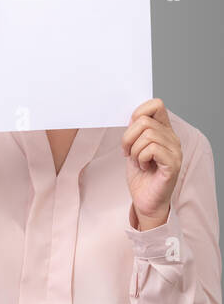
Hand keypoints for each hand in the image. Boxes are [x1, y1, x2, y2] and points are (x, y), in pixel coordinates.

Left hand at [122, 98, 181, 230]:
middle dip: (128, 137)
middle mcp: (172, 139)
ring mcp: (174, 151)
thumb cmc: (140, 174)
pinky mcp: (172, 164)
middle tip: (128, 152)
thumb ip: (135, 130)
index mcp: (163, 131)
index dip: (138, 112)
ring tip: (138, 161)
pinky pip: (152, 149)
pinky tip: (144, 167)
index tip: (130, 130)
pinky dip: (141, 158)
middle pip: (145, 121)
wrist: (145, 198)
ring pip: (147, 135)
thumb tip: (133, 115)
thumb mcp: (133, 147)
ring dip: (134, 150)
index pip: (156, 105)